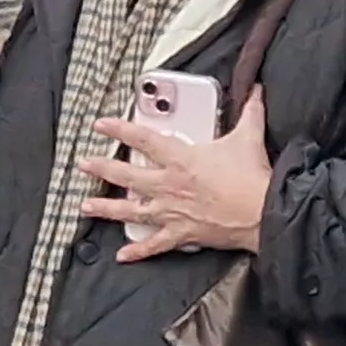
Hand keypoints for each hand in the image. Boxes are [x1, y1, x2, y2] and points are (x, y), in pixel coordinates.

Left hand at [84, 92, 275, 260]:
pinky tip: (122, 255)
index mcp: (181, 159)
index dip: (119, 129)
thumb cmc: (252, 177)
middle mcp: (169, 185)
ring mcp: (172, 211)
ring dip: (106, 208)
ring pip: (131, 210)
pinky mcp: (181, 233)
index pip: (143, 139)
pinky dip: (138, 251)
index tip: (101, 124)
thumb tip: (256, 90)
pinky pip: (155, 244)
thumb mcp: (248, 137)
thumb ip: (249, 111)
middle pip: (127, 175)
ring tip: (85, 206)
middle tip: (83, 164)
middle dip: (102, 168)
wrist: (262, 212)